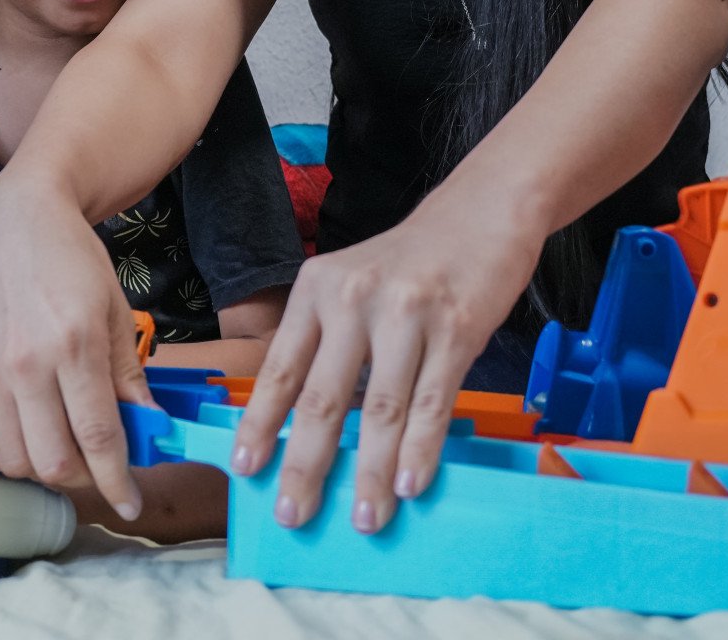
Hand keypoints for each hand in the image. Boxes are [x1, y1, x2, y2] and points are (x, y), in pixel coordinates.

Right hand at [0, 179, 154, 519]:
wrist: (17, 221)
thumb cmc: (74, 261)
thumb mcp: (117, 311)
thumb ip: (129, 376)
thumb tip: (147, 428)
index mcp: (76, 345)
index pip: (98, 436)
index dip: (117, 481)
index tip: (130, 504)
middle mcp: (27, 364)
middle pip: (54, 461)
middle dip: (83, 478)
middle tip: (95, 466)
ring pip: (12, 459)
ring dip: (40, 469)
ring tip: (58, 448)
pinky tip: (9, 448)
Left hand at [230, 200, 544, 533]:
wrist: (482, 211)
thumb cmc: (411, 261)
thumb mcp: (351, 282)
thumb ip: (328, 340)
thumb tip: (306, 423)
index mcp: (317, 289)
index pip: (280, 368)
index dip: (260, 424)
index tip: (245, 469)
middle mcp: (354, 298)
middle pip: (323, 398)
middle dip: (306, 464)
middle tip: (294, 513)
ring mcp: (407, 313)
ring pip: (381, 409)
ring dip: (371, 472)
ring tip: (365, 517)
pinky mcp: (456, 328)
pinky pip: (432, 401)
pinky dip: (420, 448)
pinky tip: (410, 483)